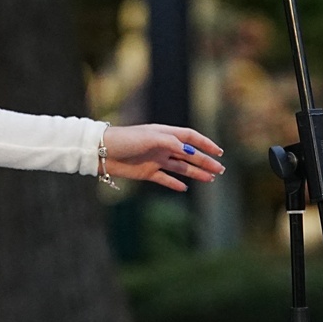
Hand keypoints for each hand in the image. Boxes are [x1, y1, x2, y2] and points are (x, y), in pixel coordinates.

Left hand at [102, 124, 224, 191]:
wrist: (102, 152)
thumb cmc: (126, 139)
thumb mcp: (151, 137)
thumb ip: (171, 143)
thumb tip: (191, 152)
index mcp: (164, 133)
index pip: (190, 137)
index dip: (205, 144)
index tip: (219, 152)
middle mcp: (162, 146)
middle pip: (189, 154)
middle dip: (205, 161)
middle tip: (220, 170)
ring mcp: (155, 159)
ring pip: (181, 167)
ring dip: (195, 172)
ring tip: (210, 179)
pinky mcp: (147, 172)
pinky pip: (165, 179)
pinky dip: (175, 184)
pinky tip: (185, 188)